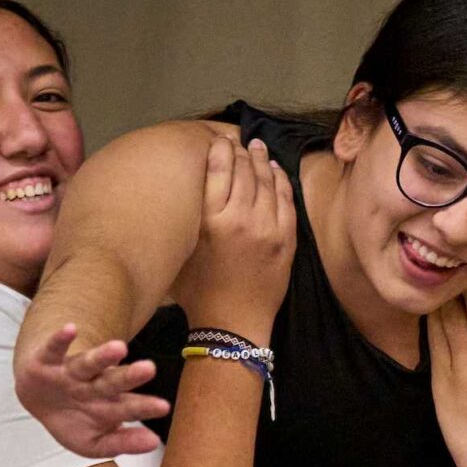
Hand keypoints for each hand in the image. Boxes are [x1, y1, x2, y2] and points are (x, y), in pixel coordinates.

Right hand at [19, 324, 168, 457]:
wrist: (37, 399)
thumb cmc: (72, 420)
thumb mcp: (94, 443)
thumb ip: (122, 443)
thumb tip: (153, 442)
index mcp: (109, 404)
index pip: (128, 406)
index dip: (144, 407)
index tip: (163, 407)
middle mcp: (94, 385)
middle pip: (113, 380)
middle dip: (129, 376)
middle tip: (149, 368)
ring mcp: (71, 372)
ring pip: (88, 363)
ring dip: (101, 356)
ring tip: (119, 348)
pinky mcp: (48, 361)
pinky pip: (54, 349)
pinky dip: (60, 339)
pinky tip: (70, 329)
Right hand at [177, 135, 295, 335]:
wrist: (233, 326)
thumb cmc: (198, 293)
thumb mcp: (180, 253)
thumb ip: (185, 220)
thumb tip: (183, 192)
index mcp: (211, 221)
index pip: (218, 170)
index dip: (219, 150)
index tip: (218, 141)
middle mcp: (241, 218)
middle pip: (243, 170)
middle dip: (241, 150)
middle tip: (239, 140)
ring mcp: (268, 228)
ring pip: (266, 181)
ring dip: (261, 160)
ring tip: (257, 147)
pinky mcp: (286, 240)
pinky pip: (286, 200)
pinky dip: (280, 181)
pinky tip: (275, 170)